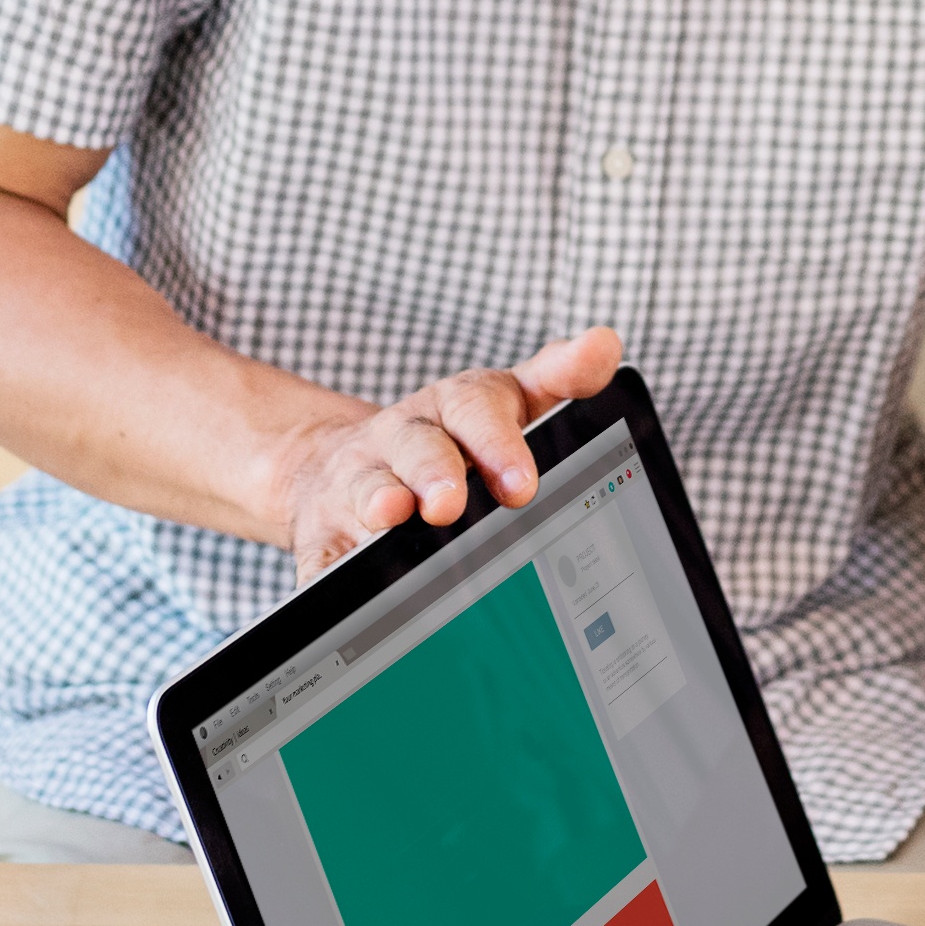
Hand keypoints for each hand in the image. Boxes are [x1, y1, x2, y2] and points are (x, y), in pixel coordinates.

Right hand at [250, 326, 622, 577]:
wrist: (341, 464)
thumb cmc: (449, 438)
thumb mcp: (505, 401)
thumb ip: (559, 377)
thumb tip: (605, 342)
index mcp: (455, 408)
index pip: (479, 408)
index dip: (498, 443)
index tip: (521, 484)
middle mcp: (405, 438)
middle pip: (420, 447)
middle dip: (435, 472)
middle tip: (451, 504)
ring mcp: (360, 483)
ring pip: (367, 488)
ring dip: (379, 502)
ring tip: (391, 515)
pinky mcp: (323, 531)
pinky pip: (319, 553)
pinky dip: (322, 569)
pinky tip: (328, 583)